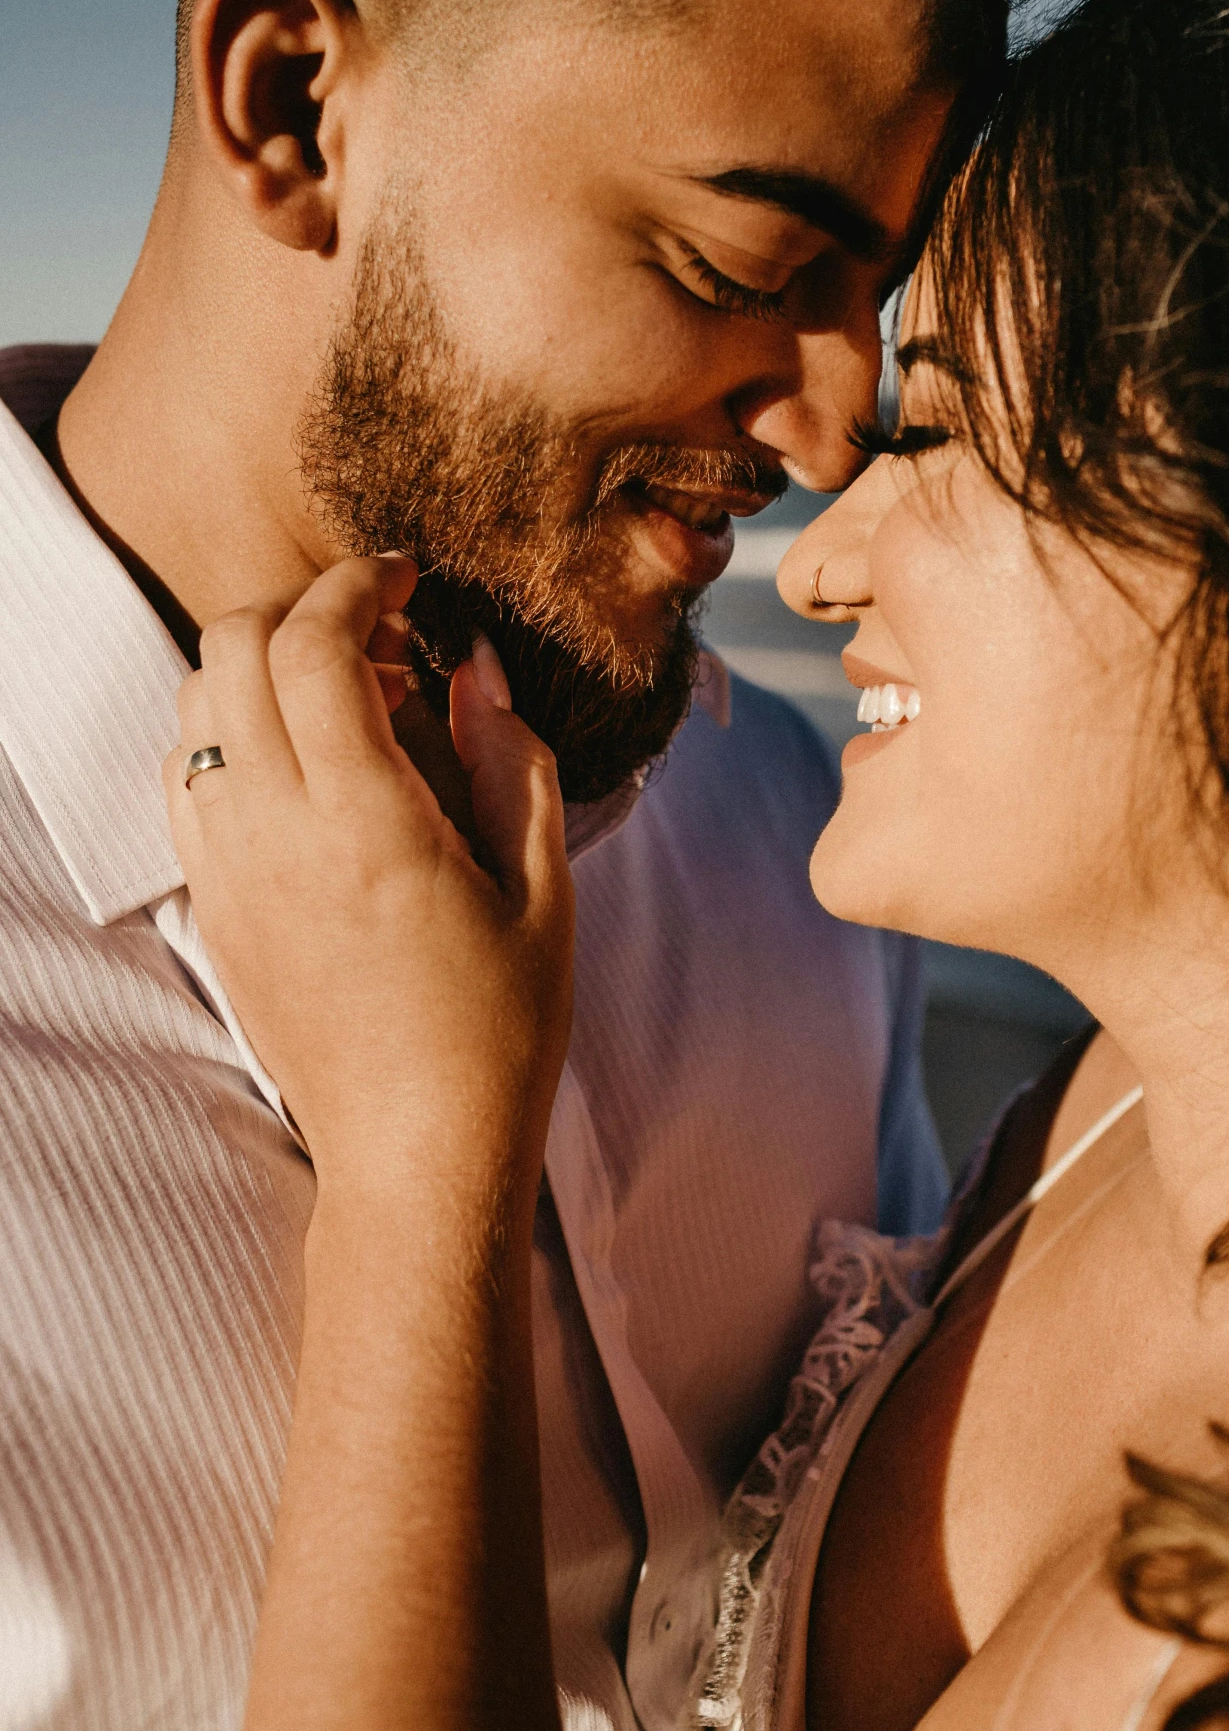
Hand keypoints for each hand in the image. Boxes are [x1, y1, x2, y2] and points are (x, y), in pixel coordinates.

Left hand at [165, 555, 574, 1210]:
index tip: (405, 579)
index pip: (312, 646)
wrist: (415, 1151)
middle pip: (230, 652)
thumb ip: (512, 758)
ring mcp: (227, 872)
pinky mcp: (210, 906)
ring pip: (193, 708)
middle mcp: (274, 837)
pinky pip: (182, 779)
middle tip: (380, 631)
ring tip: (347, 704)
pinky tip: (302, 767)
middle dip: (300, 610)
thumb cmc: (499, 1027)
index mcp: (366, 824)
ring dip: (260, 670)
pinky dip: (228, 735)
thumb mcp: (544, 886)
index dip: (356, 585)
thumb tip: (475, 664)